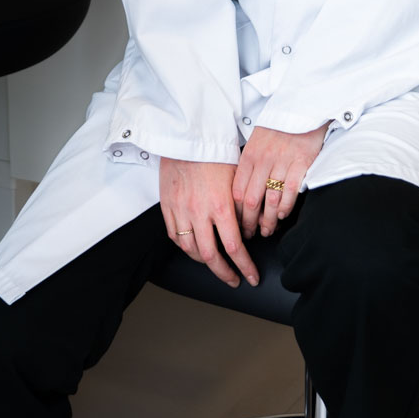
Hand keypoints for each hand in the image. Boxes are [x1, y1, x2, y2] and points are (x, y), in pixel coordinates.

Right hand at [159, 158, 257, 287]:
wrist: (187, 137)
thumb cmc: (214, 154)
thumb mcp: (237, 178)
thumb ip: (242, 206)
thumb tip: (250, 228)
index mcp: (220, 206)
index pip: (235, 248)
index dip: (245, 267)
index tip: (251, 277)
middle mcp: (199, 213)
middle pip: (211, 257)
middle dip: (225, 273)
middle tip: (234, 280)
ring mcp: (180, 211)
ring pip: (191, 249)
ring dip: (204, 262)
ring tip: (215, 264)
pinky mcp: (167, 206)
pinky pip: (174, 236)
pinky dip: (185, 247)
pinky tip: (193, 248)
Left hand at [234, 125, 327, 237]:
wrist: (302, 108)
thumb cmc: (278, 127)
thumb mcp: (256, 142)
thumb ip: (249, 164)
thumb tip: (241, 192)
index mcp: (249, 155)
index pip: (237, 191)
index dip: (236, 212)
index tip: (237, 223)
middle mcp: (263, 160)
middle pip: (252, 200)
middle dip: (249, 222)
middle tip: (250, 234)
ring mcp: (282, 162)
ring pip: (271, 200)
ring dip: (268, 220)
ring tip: (267, 230)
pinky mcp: (301, 164)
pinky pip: (290, 192)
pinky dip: (286, 208)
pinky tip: (283, 215)